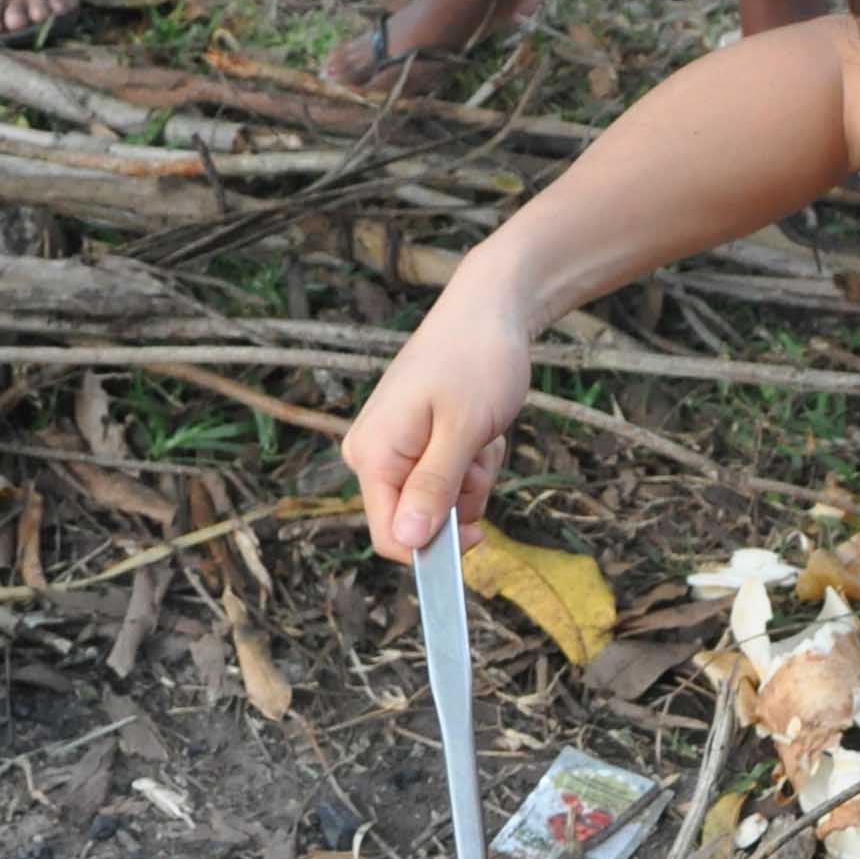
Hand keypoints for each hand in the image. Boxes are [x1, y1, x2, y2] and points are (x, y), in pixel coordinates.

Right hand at [343, 294, 537, 552]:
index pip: (391, 537)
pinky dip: (474, 461)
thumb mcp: (462, 430)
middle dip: (462, 498)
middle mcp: (370, 455)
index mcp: (371, 455)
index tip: (481, 534)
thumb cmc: (477, 359)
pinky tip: (480, 427)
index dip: (435, 549)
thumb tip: (407, 542)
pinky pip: (447, 478)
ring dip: (474, 477)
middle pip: (419, 521)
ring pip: (440, 501)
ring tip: (482, 434)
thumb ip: (433, 488)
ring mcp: (391, 448)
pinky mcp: (412, 442)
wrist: (489, 309)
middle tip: (481, 453)